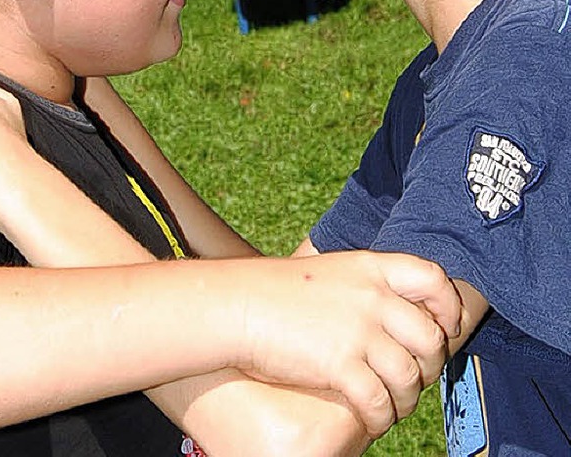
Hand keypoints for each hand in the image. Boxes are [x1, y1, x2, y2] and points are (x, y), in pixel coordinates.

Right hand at [235, 251, 459, 438]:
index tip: (446, 327)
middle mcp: (372, 296)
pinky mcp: (341, 364)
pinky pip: (380, 401)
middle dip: (432, 364)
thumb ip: (364, 286)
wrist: (237, 305)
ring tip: (395, 405)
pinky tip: (373, 420)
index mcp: (370, 267)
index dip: (448, 306)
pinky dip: (382, 418)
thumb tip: (392, 312)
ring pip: (411, 375)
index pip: (433, 279)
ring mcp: (359, 330)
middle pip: (430, 336)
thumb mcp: (329, 272)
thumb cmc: (276, 291)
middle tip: (417, 376)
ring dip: (408, 399)